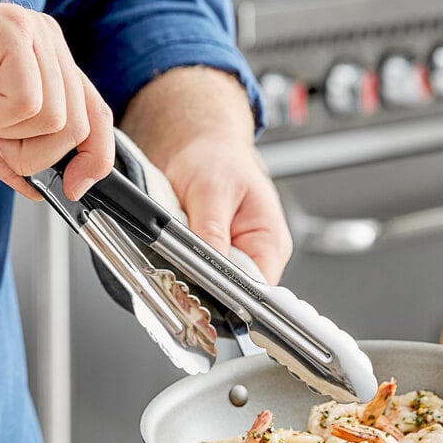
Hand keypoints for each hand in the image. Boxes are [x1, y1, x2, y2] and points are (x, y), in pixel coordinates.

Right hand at [0, 0, 113, 199]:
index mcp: (50, 66)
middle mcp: (48, 45)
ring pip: (56, 121)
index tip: (74, 189)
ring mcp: (31, 35)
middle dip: (35, 153)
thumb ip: (20, 160)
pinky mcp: (9, 32)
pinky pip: (28, 104)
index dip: (95, 160)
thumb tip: (46, 191)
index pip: (98, 118)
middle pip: (79, 128)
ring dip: (10, 134)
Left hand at [120, 66, 291, 284]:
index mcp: (270, 242)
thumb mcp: (212, 191)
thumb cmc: (216, 157)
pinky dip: (183, 268)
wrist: (199, 145)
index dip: (230, 297)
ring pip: (212, 287)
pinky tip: (172, 256)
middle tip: (179, 274)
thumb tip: (211, 271)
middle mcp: (256, 255)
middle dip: (205, 288)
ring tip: (174, 257)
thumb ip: (212, 233)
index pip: (258, 290)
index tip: (201, 291)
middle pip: (234, 294)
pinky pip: (197, 274)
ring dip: (191, 277)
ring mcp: (233, 258)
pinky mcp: (212, 257)